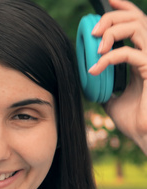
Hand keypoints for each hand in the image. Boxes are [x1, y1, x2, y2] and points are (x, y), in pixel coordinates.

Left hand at [89, 0, 146, 153]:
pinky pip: (131, 54)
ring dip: (113, 32)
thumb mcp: (112, 98)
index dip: (124, 8)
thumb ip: (103, 85)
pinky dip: (109, 58)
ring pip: (139, 28)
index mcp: (143, 57)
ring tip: (96, 47)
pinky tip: (95, 68)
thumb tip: (87, 79)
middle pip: (137, 19)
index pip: (137, 23)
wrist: (145, 137)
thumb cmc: (134, 120)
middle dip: (112, 18)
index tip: (107, 1)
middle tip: (93, 31)